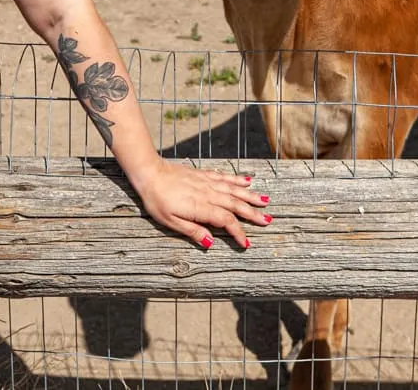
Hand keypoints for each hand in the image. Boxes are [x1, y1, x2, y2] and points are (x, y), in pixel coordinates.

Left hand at [131, 160, 271, 248]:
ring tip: (265, 201)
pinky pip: (225, 177)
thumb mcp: (169, 221)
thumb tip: (210, 243)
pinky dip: (237, 179)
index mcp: (201, 207)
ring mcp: (207, 182)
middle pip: (235, 204)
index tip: (246, 243)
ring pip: (234, 190)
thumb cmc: (157, 200)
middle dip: (252, 213)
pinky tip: (247, 181)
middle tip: (268, 220)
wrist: (150, 172)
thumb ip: (191, 231)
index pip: (226, 221)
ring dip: (250, 196)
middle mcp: (208, 194)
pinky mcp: (203, 175)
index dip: (238, 232)